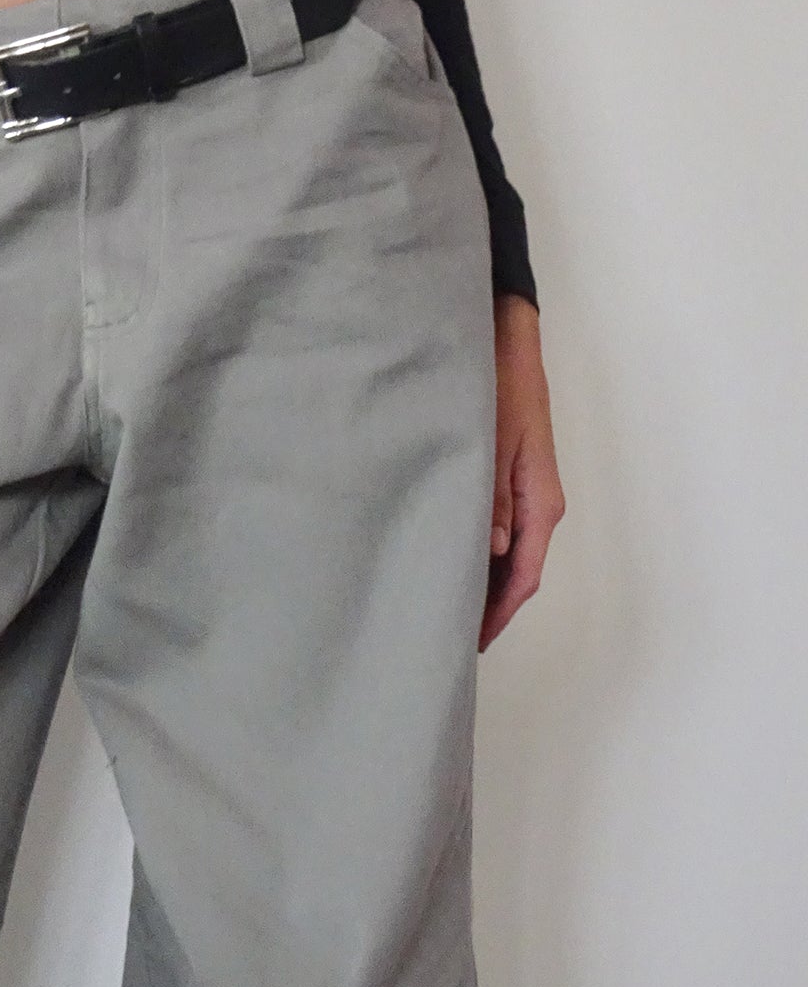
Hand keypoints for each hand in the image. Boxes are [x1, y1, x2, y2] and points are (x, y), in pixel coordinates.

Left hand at [480, 293, 565, 650]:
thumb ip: (491, 497)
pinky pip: (500, 533)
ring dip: (483, 583)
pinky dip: (480, 556)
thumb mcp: (491, 441)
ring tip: (446, 610)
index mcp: (541, 502)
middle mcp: (539, 505)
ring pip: (509, 556)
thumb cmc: (500, 386)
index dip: (498, 612)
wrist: (508, 344)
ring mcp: (526, 495)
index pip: (524, 575)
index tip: (472, 642)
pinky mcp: (512, 483)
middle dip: (489, 607)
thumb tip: (493, 548)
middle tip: (450, 637)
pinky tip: (451, 564)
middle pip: (518, 573)